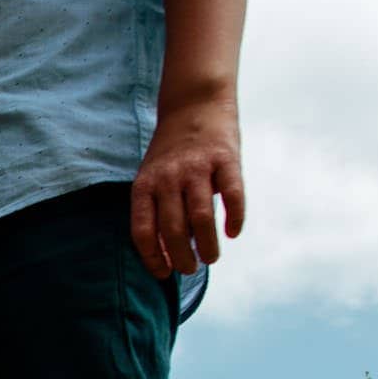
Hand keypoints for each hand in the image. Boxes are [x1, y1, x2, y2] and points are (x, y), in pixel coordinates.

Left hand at [131, 95, 243, 277]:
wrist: (195, 105)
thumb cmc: (171, 153)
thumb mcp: (152, 177)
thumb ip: (156, 210)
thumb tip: (165, 253)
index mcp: (145, 186)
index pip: (143, 231)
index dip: (152, 258)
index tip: (163, 273)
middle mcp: (168, 178)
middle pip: (173, 230)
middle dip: (181, 258)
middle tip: (190, 269)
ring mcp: (198, 168)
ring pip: (201, 218)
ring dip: (206, 245)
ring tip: (210, 259)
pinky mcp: (226, 158)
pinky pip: (232, 195)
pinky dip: (235, 218)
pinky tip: (233, 232)